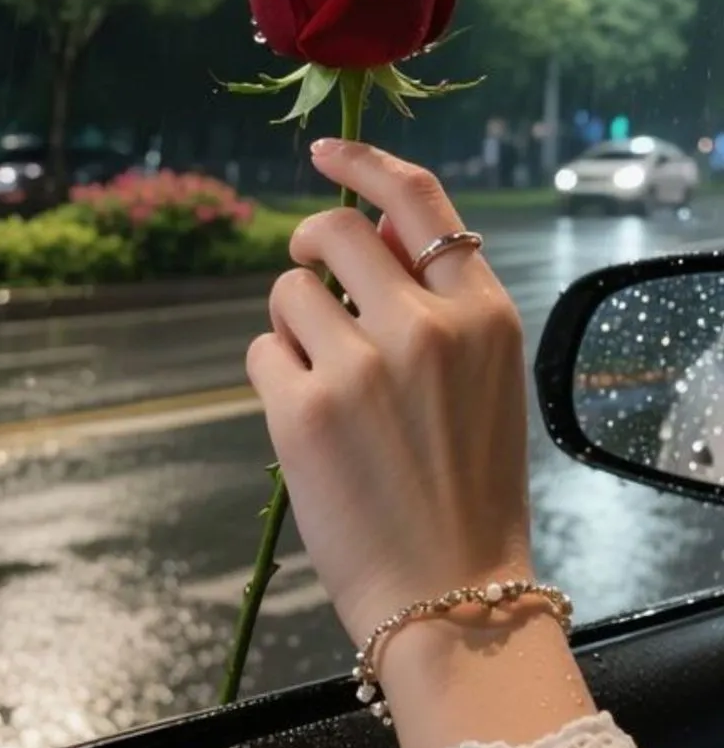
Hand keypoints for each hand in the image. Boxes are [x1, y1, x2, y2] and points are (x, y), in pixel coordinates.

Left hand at [247, 140, 531, 648]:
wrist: (452, 594)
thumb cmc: (472, 485)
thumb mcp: (486, 377)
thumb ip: (440, 299)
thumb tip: (378, 226)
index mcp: (482, 313)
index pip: (419, 200)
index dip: (365, 161)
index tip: (325, 153)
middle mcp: (424, 326)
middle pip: (336, 231)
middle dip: (310, 243)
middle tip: (308, 274)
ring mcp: (360, 366)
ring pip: (288, 291)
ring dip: (292, 320)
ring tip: (318, 374)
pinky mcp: (302, 411)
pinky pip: (262, 350)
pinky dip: (274, 371)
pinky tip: (304, 416)